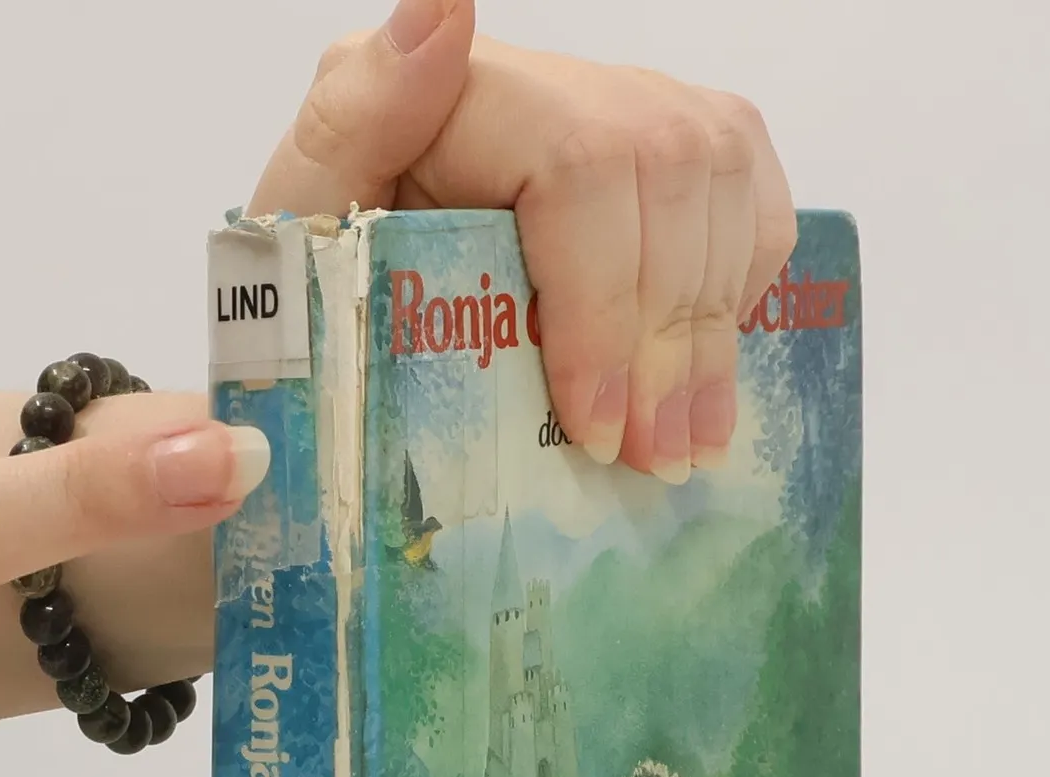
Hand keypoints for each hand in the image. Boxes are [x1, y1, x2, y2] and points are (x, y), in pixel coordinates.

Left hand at [251, 1, 795, 480]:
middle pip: (667, 176)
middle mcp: (551, 80)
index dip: (602, 303)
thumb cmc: (319, 287)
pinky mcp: (668, 150)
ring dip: (711, 334)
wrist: (346, 318)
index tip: (592, 424)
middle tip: (649, 460)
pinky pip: (750, 193)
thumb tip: (442, 12)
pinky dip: (740, 290)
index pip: (580, 165)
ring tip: (682, 446)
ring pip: (721, 184)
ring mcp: (619, 107)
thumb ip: (354, 118)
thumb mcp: (300, 223)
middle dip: (666, 339)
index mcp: (456, 90)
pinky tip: (707, 372)